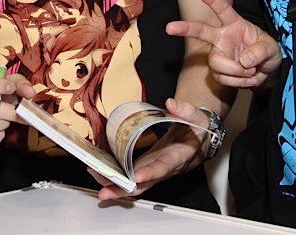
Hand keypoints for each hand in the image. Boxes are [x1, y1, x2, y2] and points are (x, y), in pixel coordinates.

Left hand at [91, 98, 208, 200]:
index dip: (150, 173)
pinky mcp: (146, 166)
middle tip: (105, 191)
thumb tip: (171, 103)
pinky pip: (131, 176)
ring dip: (115, 185)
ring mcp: (154, 169)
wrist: (199, 140)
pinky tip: (100, 173)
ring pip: (134, 183)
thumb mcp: (198, 118)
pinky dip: (116, 177)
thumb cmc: (198, 130)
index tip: (137, 176)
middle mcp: (164, 168)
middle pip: (144, 184)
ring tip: (95, 178)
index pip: (164, 167)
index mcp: (178, 156)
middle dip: (124, 189)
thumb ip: (186, 111)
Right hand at [167, 0, 280, 88]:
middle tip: (169, 28)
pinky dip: (237, 82)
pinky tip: (246, 78)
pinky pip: (221, 78)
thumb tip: (243, 60)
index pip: (222, 9)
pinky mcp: (218, 71)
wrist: (266, 72)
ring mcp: (218, 54)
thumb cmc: (267, 52)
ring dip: (235, 71)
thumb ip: (260, 51)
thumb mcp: (271, 48)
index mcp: (235, 24)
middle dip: (184, 28)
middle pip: (201, 31)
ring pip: (216, 63)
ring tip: (251, 71)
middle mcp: (222, 37)